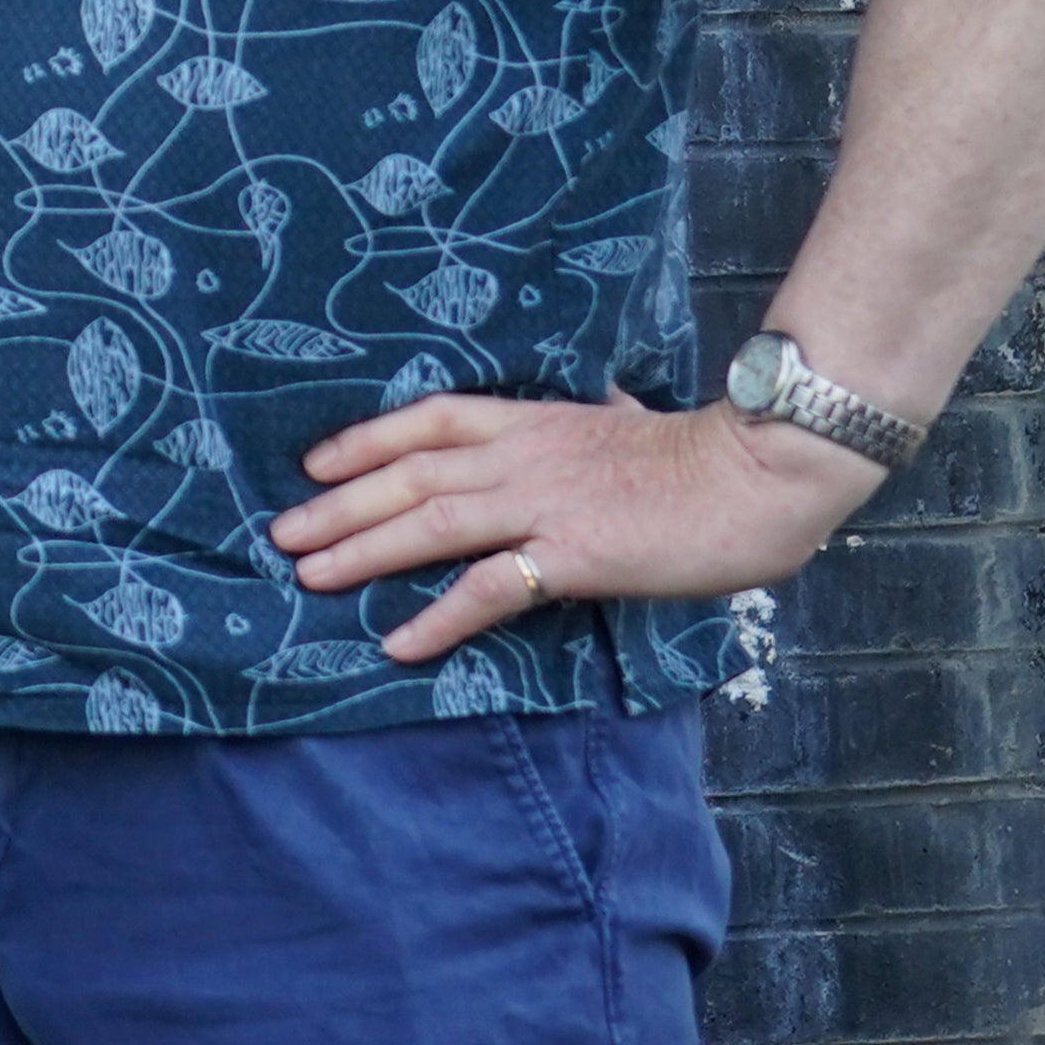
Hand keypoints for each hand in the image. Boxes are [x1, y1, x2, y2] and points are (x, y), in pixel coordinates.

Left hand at [268, 387, 886, 665]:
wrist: (761, 472)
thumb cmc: (705, 457)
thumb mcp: (631, 422)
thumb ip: (598, 420)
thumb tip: (606, 401)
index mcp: (535, 421)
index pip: (428, 418)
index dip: (365, 440)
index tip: (315, 462)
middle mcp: (524, 457)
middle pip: (409, 473)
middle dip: (339, 504)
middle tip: (282, 534)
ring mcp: (544, 504)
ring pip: (430, 522)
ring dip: (363, 551)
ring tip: (309, 577)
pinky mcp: (573, 555)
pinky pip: (490, 589)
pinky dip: (438, 618)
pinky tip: (398, 643)